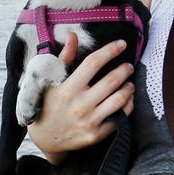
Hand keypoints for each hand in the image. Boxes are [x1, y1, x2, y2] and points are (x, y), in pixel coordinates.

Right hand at [28, 34, 134, 156]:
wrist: (44, 139)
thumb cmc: (48, 104)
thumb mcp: (50, 81)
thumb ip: (65, 57)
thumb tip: (73, 35)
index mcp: (67, 88)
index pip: (93, 63)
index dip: (110, 51)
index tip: (122, 43)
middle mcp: (79, 105)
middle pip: (111, 80)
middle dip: (124, 69)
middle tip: (128, 66)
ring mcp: (89, 121)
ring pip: (119, 99)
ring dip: (129, 88)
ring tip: (129, 83)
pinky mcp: (96, 135)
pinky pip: (120, 117)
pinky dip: (128, 105)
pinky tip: (127, 99)